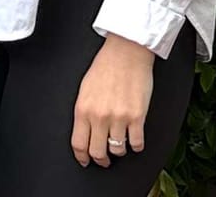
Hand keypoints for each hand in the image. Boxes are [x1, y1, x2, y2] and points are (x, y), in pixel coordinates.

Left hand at [72, 34, 156, 167]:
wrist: (126, 53)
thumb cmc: (105, 67)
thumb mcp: (84, 89)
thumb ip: (84, 111)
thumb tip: (84, 131)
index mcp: (83, 109)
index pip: (79, 144)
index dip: (82, 157)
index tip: (85, 161)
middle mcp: (99, 116)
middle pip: (98, 152)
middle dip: (101, 160)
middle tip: (105, 161)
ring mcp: (119, 118)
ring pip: (118, 150)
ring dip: (119, 152)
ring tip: (120, 146)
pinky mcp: (137, 116)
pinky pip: (137, 143)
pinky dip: (136, 146)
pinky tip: (135, 141)